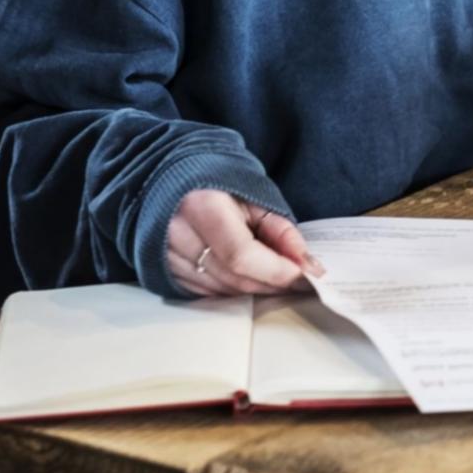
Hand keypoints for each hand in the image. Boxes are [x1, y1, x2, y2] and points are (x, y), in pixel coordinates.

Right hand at [166, 189, 325, 297]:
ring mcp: (167, 256)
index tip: (308, 276)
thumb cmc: (219, 184)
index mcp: (202, 206)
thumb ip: (280, 230)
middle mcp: (178, 235)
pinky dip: (232, 290)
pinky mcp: (164, 271)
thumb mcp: (256, 196)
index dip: (278, 271)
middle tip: (300, 281)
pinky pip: (206, 293)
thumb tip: (305, 264)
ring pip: (222, 290)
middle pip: (233, 277)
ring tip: (275, 275)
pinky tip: (246, 275)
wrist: (172, 179)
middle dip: (272, 283)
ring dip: (254, 288)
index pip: (242, 255)